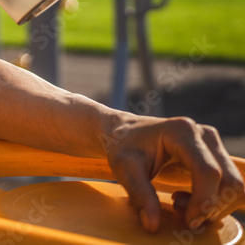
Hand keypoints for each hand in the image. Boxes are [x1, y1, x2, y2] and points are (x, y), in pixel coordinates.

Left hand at [104, 115, 244, 232]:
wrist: (123, 132)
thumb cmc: (122, 146)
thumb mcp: (124, 169)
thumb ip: (139, 195)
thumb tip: (153, 225)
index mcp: (182, 131)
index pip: (208, 172)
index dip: (203, 202)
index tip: (188, 221)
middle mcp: (204, 134)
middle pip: (229, 181)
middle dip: (211, 206)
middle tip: (179, 212)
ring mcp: (212, 144)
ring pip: (234, 186)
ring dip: (214, 205)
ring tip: (179, 203)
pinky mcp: (215, 156)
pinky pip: (229, 186)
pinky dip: (214, 201)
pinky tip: (186, 199)